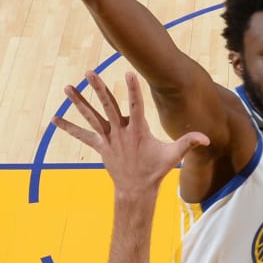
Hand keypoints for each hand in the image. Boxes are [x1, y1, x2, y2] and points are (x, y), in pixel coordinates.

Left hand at [52, 71, 208, 195]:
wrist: (135, 190)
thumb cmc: (155, 170)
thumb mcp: (173, 156)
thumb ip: (189, 143)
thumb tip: (207, 139)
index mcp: (137, 131)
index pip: (135, 106)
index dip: (133, 89)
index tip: (128, 72)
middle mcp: (120, 132)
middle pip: (107, 106)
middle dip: (98, 88)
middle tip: (89, 72)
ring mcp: (107, 139)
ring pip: (91, 117)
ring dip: (78, 102)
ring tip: (67, 87)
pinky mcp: (100, 146)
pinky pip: (81, 135)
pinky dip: (68, 127)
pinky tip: (54, 119)